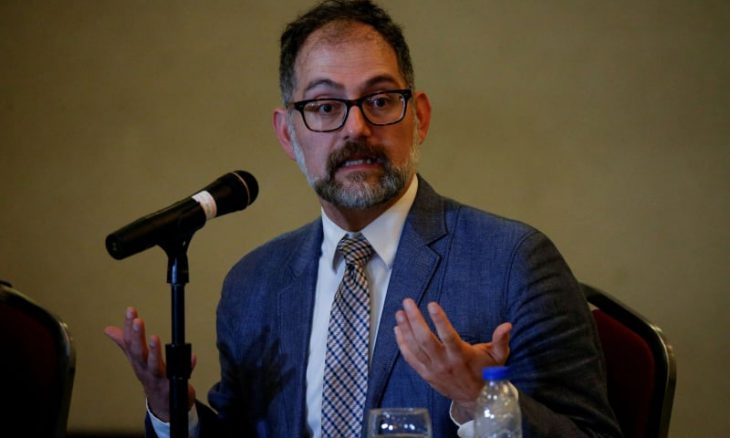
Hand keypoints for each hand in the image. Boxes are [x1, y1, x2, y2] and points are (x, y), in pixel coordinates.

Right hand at [104, 307, 195, 420]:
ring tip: (155, 338)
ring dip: (154, 352)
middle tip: (138, 321)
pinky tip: (192, 356)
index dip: (129, 327)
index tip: (131, 310)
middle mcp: (146, 369)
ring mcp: (160, 378)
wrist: (164, 404)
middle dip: (137, 337)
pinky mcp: (175, 384)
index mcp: (137, 361)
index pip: (130, 342)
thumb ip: (125, 343)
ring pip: (155, 366)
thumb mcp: (136, 360)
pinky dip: (187, 365)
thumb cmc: (150, 377)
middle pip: (139, 353)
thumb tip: (108, 329)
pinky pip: (182, 373)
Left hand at [394, 298, 511, 421]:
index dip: (440, 320)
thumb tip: (507, 325)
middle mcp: (444, 363)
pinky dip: (402, 344)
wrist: (475, 399)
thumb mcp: (498, 357)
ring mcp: (433, 369)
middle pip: (425, 339)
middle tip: (407, 302)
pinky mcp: (425, 374)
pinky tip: (397, 330)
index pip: (448, 336)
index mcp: (461, 356)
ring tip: (399, 313)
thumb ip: (501, 340)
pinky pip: (410, 358)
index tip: (432, 304)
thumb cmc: (486, 373)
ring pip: (415, 348)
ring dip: (405, 329)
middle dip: (414, 320)